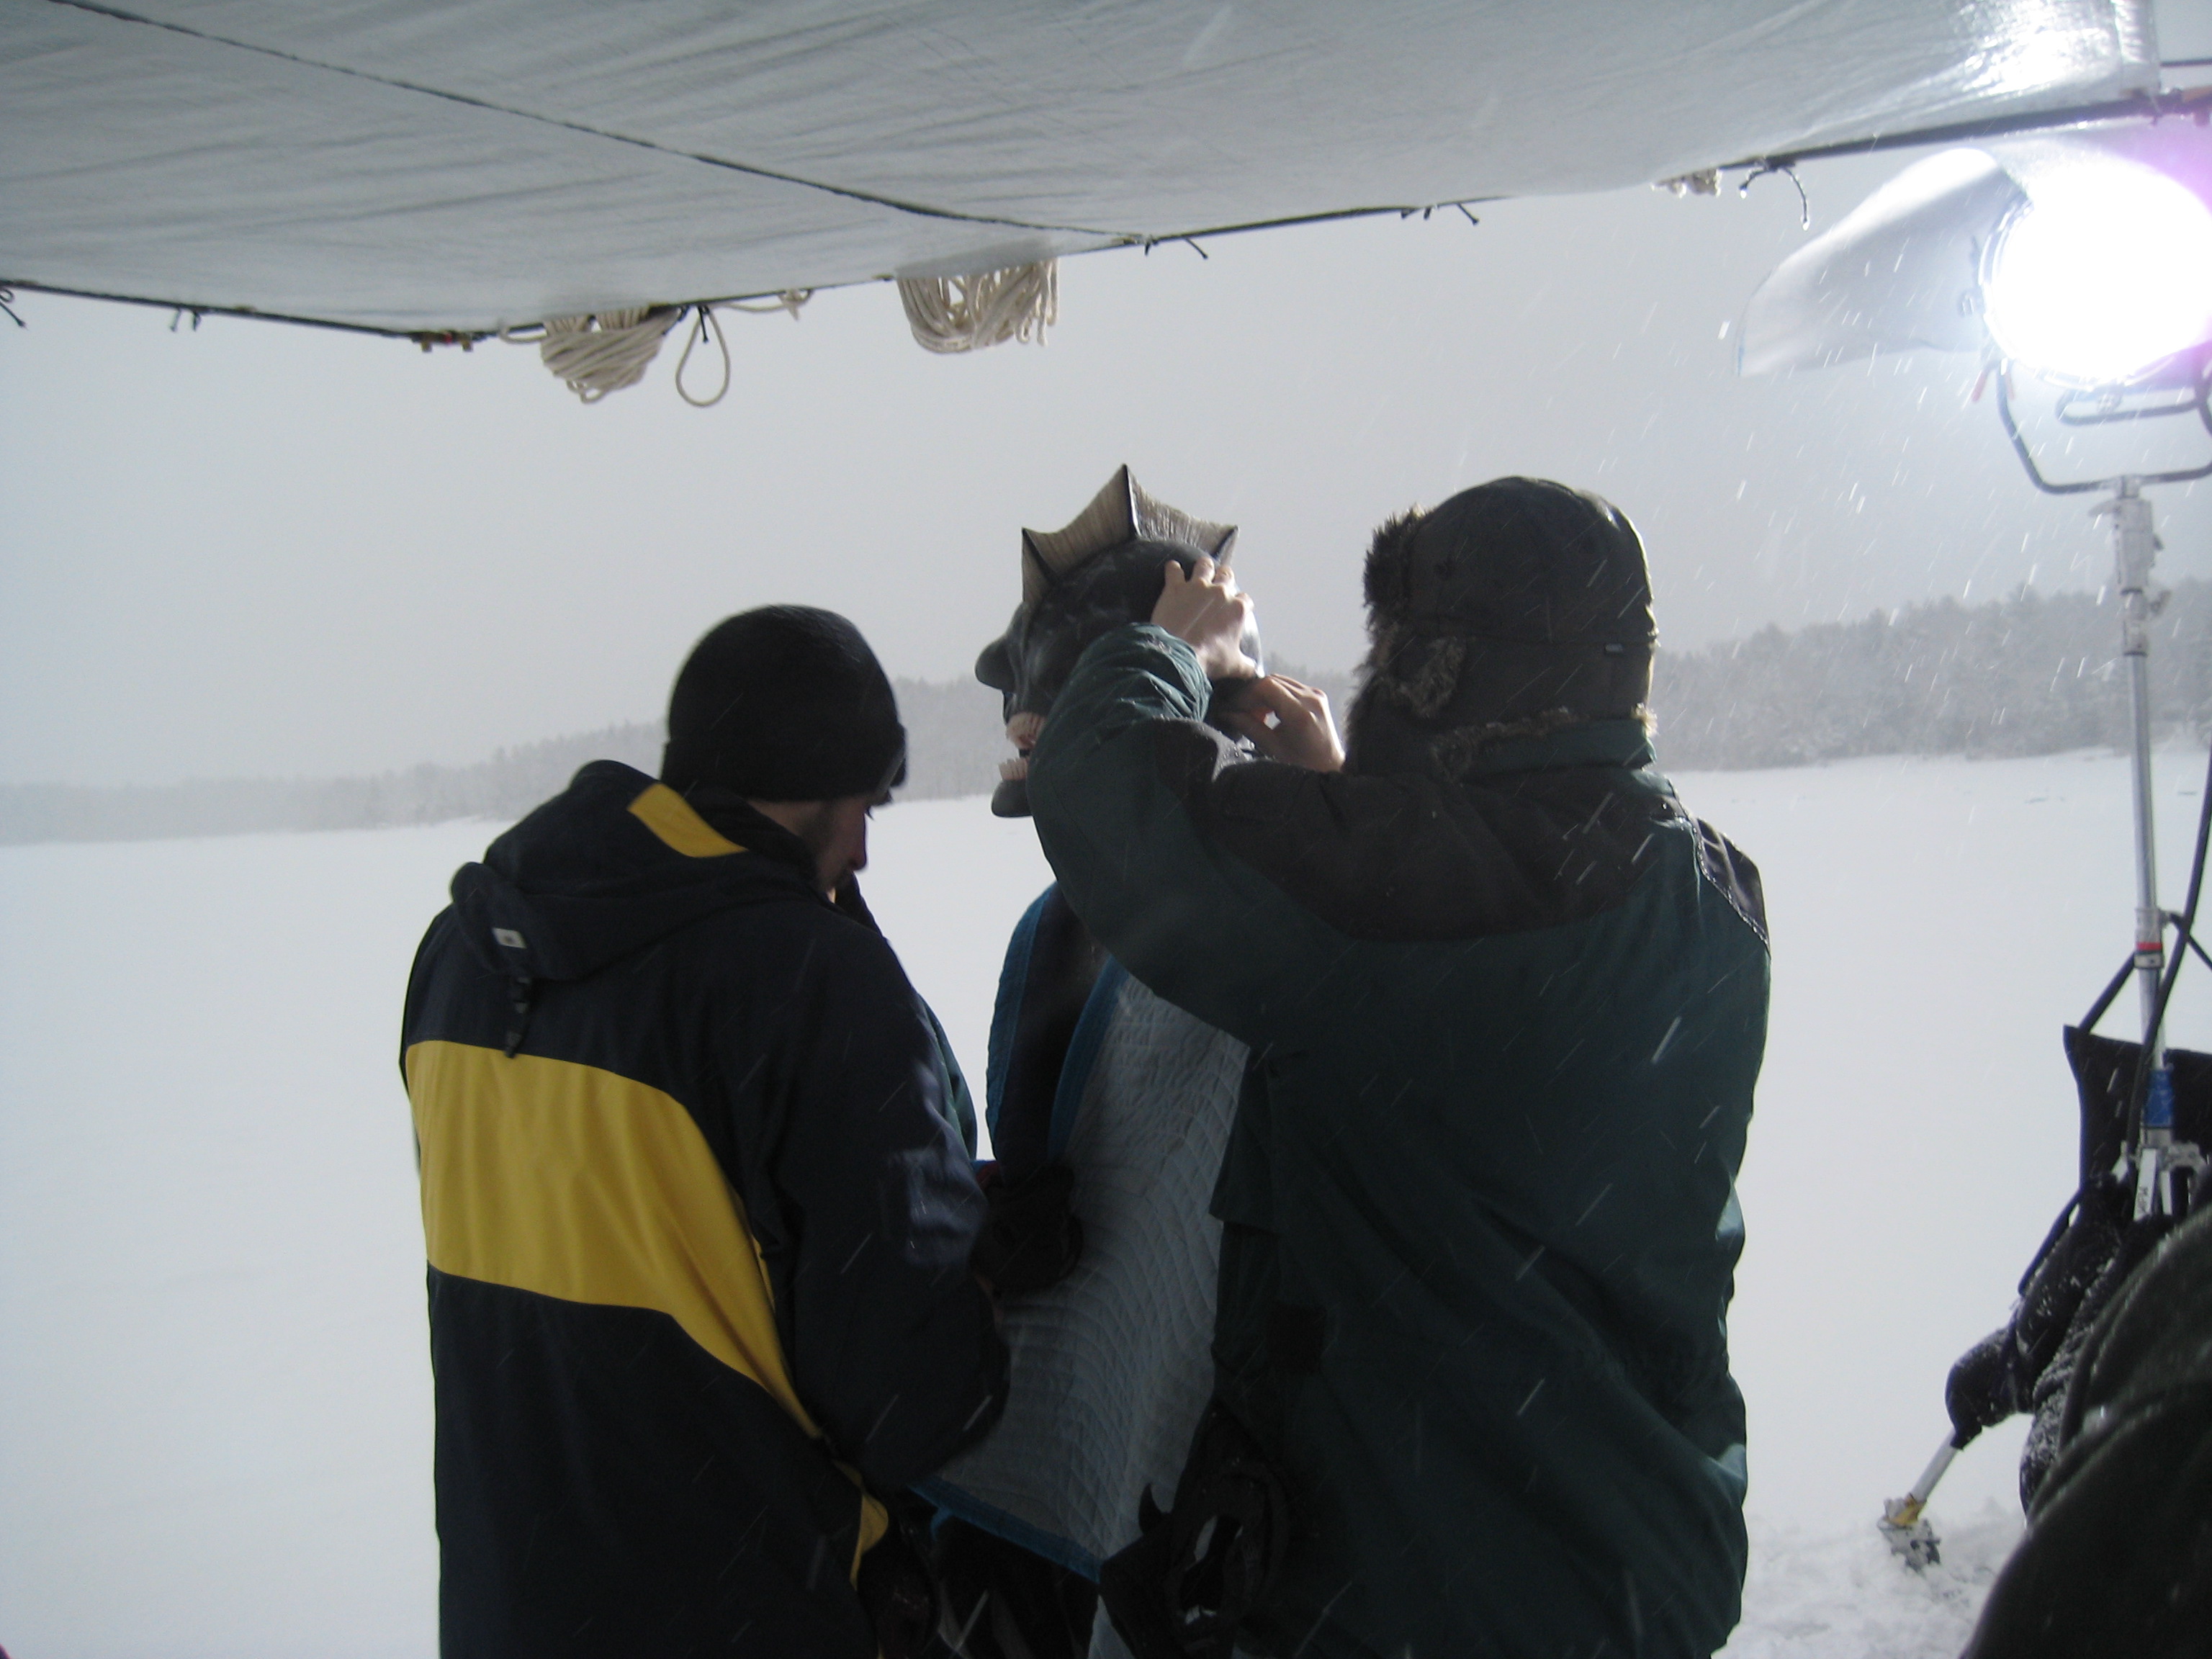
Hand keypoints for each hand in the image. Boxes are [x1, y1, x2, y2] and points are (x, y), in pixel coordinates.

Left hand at [1152, 557, 1257, 680]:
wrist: (1179, 654)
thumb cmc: (1210, 659)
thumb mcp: (1234, 666)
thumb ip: (1247, 666)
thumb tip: (1256, 672)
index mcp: (1237, 609)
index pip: (1245, 599)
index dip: (1241, 603)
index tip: (1237, 608)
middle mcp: (1220, 592)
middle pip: (1227, 575)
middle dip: (1225, 578)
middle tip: (1220, 583)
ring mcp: (1197, 586)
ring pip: (1205, 565)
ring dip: (1204, 566)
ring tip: (1202, 568)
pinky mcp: (1175, 587)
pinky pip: (1174, 570)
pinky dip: (1173, 569)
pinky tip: (1172, 569)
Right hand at [1221, 675, 1345, 771]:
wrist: (1329, 768)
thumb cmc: (1302, 764)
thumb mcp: (1272, 747)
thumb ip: (1249, 727)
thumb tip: (1227, 714)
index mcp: (1300, 712)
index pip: (1266, 686)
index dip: (1246, 695)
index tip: (1234, 708)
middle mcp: (1311, 698)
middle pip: (1273, 680)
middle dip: (1253, 694)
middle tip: (1240, 712)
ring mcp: (1316, 695)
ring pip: (1280, 681)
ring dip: (1263, 694)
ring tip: (1254, 715)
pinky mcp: (1317, 696)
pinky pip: (1290, 687)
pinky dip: (1275, 695)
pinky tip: (1268, 712)